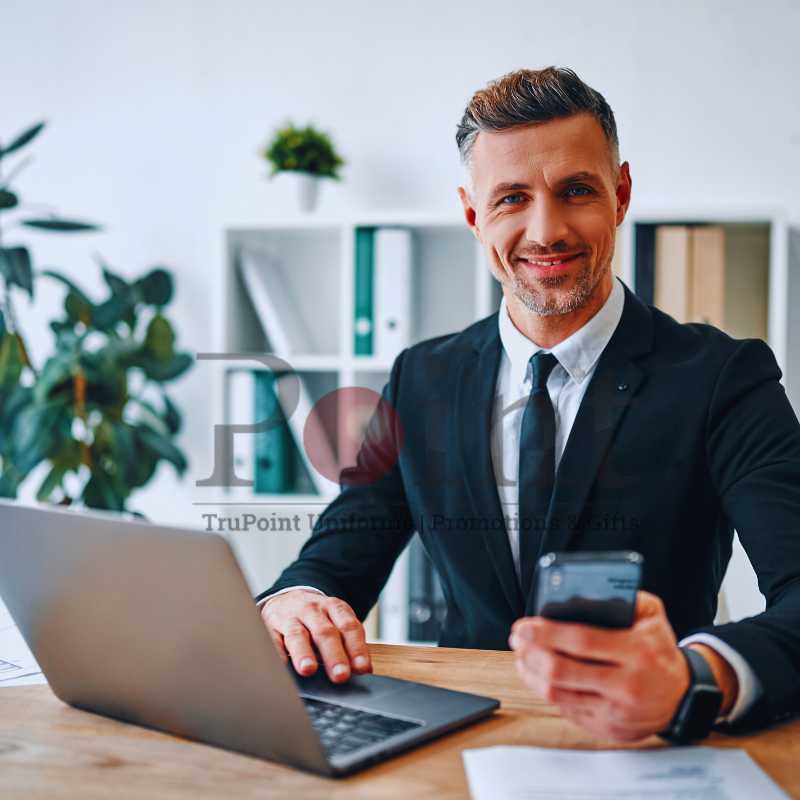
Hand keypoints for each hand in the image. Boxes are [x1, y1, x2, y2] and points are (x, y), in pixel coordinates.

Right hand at [260, 590, 371, 682]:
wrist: (287, 598)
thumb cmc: (317, 618)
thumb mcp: (336, 621)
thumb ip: (350, 642)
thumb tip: (364, 669)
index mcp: (334, 607)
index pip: (348, 627)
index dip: (356, 648)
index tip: (362, 668)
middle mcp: (312, 611)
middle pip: (325, 632)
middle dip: (334, 655)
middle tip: (340, 675)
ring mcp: (290, 617)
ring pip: (297, 635)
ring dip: (304, 653)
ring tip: (308, 669)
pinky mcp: (270, 626)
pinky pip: (273, 639)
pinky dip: (277, 652)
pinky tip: (281, 665)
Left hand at [509, 591, 690, 741]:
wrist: (684, 697)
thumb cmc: (659, 649)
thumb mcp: (652, 615)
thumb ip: (623, 596)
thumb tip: (581, 591)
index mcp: (637, 652)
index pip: (581, 641)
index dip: (546, 633)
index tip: (523, 626)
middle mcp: (627, 685)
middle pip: (562, 671)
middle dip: (531, 653)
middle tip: (517, 639)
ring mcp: (617, 712)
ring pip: (559, 695)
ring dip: (531, 674)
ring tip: (522, 656)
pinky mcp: (609, 729)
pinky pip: (567, 710)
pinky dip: (546, 691)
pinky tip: (538, 676)